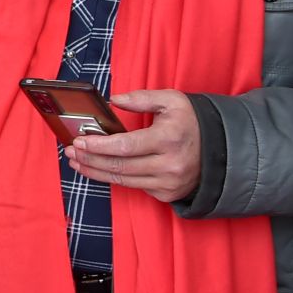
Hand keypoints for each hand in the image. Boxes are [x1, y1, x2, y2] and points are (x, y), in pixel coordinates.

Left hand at [64, 89, 201, 203]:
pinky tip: (100, 169)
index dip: (98, 146)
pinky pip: (135, 186)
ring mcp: (169, 182)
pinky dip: (115, 178)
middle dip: (89, 160)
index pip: (124, 146)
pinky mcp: (168, 193)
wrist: (222, 149)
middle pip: (119, 166)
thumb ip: (141, 98)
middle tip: (70, 152)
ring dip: (95, 171)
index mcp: (169, 139)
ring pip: (123, 180)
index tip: (79, 141)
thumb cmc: (192, 122)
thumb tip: (113, 101)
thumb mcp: (172, 100)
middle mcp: (170, 164)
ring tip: (76, 162)